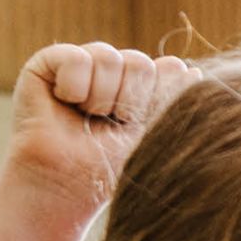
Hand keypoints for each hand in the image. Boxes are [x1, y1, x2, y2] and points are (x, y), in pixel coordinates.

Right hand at [6, 41, 199, 213]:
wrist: (66, 183)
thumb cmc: (110, 167)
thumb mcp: (152, 134)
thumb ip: (173, 100)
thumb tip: (192, 70)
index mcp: (142, 87)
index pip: (169, 69)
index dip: (155, 101)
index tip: (137, 128)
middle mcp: (115, 72)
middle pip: (140, 63)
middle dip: (127, 101)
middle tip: (107, 124)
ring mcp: (83, 64)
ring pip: (109, 58)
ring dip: (99, 98)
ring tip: (84, 116)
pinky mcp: (48, 63)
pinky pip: (76, 58)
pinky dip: (73, 86)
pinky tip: (63, 102)